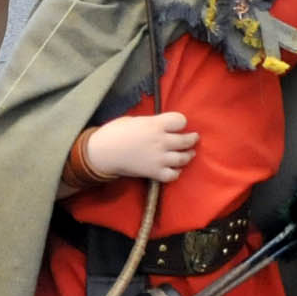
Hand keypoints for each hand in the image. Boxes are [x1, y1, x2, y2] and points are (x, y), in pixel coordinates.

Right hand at [82, 111, 197, 182]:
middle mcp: (161, 141)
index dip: (181, 122)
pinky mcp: (154, 172)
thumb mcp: (135, 120)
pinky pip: (173, 175)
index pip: (181, 121)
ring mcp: (159, 158)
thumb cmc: (115, 132)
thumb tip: (162, 126)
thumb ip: (152, 123)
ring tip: (188, 154)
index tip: (179, 124)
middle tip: (193, 138)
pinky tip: (174, 168)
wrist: (103, 152)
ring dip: (188, 155)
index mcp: (155, 125)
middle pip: (186, 140)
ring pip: (183, 158)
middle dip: (192, 139)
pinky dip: (176, 172)